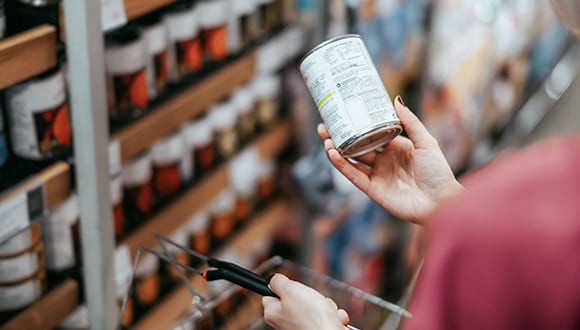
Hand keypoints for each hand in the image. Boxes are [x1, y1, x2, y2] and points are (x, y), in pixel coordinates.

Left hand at [262, 274, 348, 329]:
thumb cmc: (311, 320)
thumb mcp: (291, 290)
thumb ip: (278, 282)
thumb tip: (272, 279)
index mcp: (274, 313)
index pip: (271, 294)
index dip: (283, 287)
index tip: (291, 285)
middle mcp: (286, 322)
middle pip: (297, 298)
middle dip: (310, 296)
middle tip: (312, 299)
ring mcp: (302, 327)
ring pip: (315, 307)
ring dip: (325, 306)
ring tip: (325, 311)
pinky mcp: (317, 329)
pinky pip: (326, 317)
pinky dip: (333, 316)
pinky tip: (333, 319)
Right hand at [318, 96, 462, 224]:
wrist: (441, 201)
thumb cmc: (438, 172)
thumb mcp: (426, 142)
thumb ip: (410, 122)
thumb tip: (395, 99)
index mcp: (395, 148)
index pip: (370, 133)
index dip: (356, 125)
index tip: (342, 114)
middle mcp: (383, 161)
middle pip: (355, 146)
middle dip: (339, 137)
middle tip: (324, 126)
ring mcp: (376, 175)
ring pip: (351, 161)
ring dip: (336, 151)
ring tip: (325, 139)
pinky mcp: (372, 190)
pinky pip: (354, 176)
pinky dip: (342, 165)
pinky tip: (333, 154)